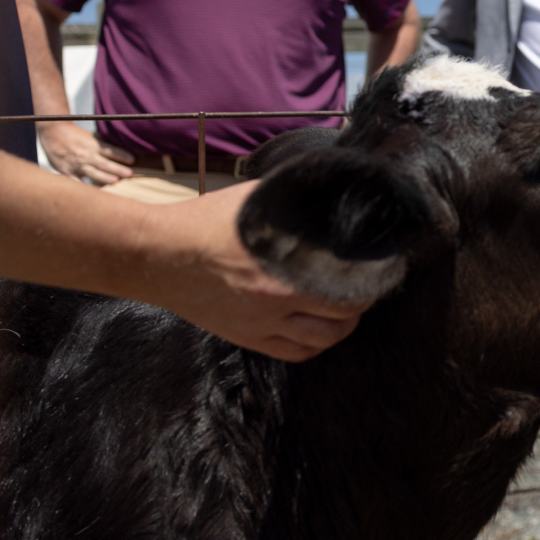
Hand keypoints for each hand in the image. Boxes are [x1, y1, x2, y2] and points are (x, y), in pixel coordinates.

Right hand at [38, 120, 133, 184]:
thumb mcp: (90, 137)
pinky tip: (95, 194)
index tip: (133, 160)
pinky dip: (85, 188)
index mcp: (93, 145)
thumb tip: (120, 151)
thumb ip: (102, 145)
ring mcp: (76, 164)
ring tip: (115, 181)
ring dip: (104, 178)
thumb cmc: (74, 135)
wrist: (52, 132)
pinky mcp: (66, 172)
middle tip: (129, 174)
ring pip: (92, 173)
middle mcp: (85, 155)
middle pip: (104, 163)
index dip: (122, 154)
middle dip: (118, 169)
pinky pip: (76, 182)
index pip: (110, 150)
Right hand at [129, 183, 369, 360]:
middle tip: (367, 284)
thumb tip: (333, 186)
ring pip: (322, 340)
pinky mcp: (247, 338)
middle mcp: (277, 300)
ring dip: (342, 325)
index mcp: (284, 265)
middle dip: (362, 301)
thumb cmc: (207, 221)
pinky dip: (314, 345)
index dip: (374, 275)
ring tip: (347, 307)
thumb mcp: (259, 198)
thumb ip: (298, 197)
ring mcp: (261, 324)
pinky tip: (319, 328)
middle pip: (343, 315)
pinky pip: (294, 354)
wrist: (158, 254)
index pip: (350, 283)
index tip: (382, 263)